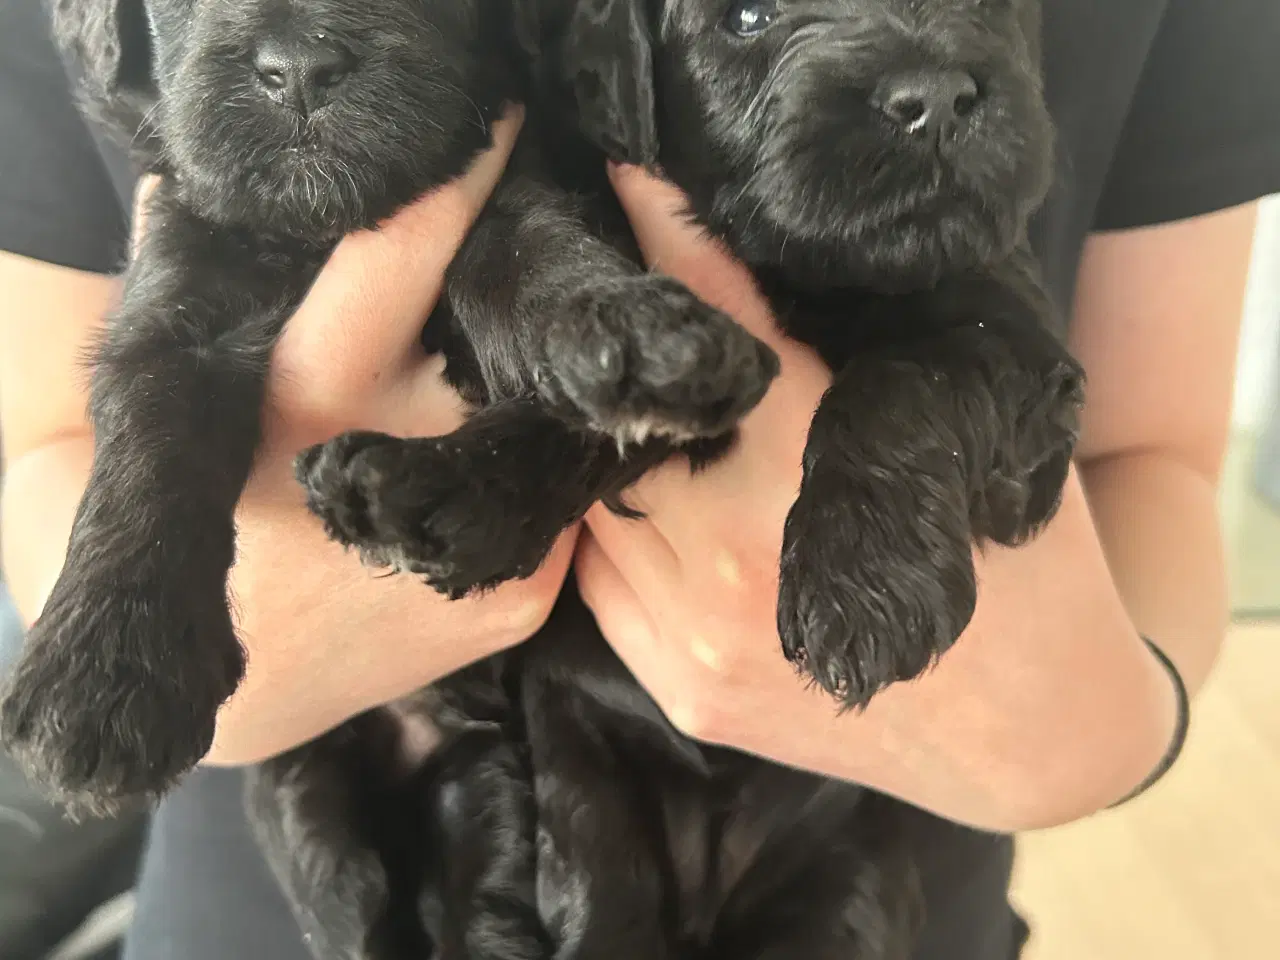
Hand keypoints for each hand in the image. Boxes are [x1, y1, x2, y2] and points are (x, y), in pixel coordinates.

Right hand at [190, 108, 574, 762]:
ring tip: (537, 387)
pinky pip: (559, 501)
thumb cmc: (208, 518)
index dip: (455, 187)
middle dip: (531, 307)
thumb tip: (187, 198)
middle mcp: (405, 462)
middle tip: (550, 275)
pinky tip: (524, 469)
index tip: (504, 135)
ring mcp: (472, 537)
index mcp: (311, 395)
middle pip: (508, 342)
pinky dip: (546, 470)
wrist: (245, 676)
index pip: (392, 256)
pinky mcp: (517, 595)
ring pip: (549, 424)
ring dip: (547, 393)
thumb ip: (210, 299)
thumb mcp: (188, 403)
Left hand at [576, 165, 1175, 830]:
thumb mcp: (956, 440)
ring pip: (599, 509)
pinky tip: (649, 507)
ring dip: (612, 457)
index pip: (722, 336)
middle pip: (633, 427)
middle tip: (624, 330)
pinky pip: (604, 586)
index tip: (627, 185)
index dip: (672, 248)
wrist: (1026, 728)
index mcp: (817, 474)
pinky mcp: (684, 690)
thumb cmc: (1018, 568)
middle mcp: (739, 558)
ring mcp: (699, 637)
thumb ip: (852, 374)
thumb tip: (760, 289)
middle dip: (630, 374)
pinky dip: (614, 537)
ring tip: (631, 418)